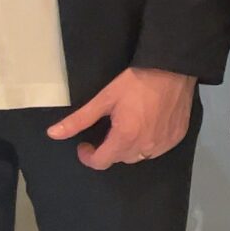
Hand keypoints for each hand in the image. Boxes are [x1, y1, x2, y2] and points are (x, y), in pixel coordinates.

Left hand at [47, 67, 195, 168]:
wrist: (173, 68)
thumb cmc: (137, 81)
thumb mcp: (105, 98)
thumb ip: (79, 119)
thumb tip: (52, 134)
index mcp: (125, 137)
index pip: (101, 162)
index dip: (88, 156)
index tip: (84, 144)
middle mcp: (145, 146)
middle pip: (120, 159)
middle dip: (109, 149)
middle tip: (108, 130)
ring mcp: (164, 143)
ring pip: (139, 157)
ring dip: (129, 149)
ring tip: (127, 129)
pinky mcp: (177, 137)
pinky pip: (157, 150)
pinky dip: (148, 144)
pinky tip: (147, 127)